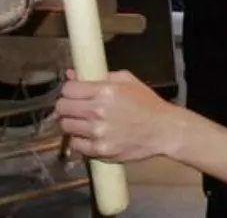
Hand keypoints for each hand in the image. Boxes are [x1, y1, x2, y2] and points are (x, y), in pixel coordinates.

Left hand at [56, 70, 179, 162]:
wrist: (164, 130)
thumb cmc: (148, 104)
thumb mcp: (127, 81)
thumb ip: (99, 76)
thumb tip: (72, 74)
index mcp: (104, 92)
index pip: (67, 90)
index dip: (69, 90)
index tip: (73, 93)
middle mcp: (98, 112)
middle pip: (62, 108)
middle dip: (66, 106)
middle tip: (75, 108)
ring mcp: (97, 133)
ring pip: (65, 127)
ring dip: (72, 123)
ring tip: (84, 122)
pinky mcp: (100, 150)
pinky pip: (76, 145)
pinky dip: (80, 140)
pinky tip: (90, 135)